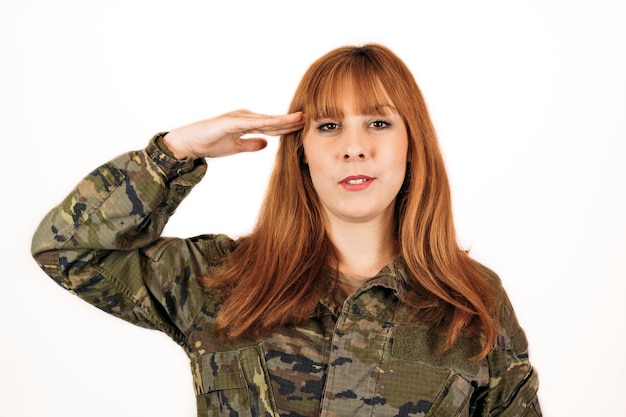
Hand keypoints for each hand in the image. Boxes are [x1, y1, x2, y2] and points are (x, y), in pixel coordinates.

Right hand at [163, 109, 304, 158]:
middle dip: (291, 121)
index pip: (272, 126)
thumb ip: (250, 144)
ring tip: (300, 118)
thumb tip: (266, 144)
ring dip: (283, 119)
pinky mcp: (230, 122)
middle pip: (273, 120)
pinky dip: (265, 123)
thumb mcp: (235, 147)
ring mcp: (238, 118)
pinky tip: (277, 123)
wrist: (189, 143)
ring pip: (266, 120)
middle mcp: (245, 117)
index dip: (288, 126)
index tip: (304, 127)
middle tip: (311, 119)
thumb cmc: (209, 143)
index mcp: (247, 123)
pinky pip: (252, 123)